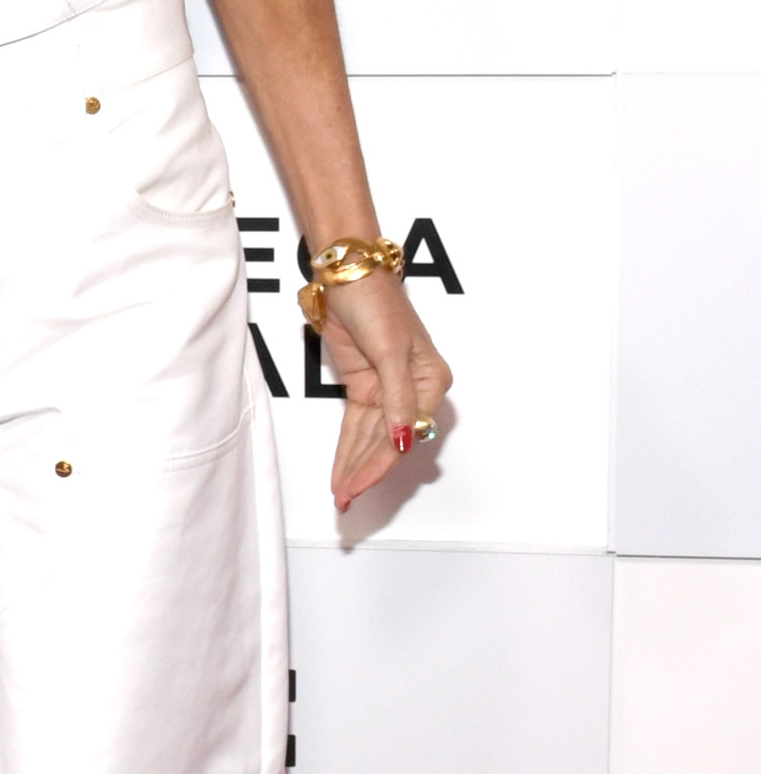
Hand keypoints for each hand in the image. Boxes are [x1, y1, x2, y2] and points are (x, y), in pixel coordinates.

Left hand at [316, 271, 452, 512]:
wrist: (347, 276)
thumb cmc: (376, 303)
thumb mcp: (390, 351)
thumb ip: (397, 399)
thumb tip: (404, 441)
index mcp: (431, 380)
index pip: (404, 432)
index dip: (380, 462)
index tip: (359, 484)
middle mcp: (413, 389)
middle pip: (387, 440)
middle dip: (364, 470)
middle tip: (345, 498)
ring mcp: (386, 388)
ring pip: (370, 438)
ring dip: (355, 465)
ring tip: (341, 494)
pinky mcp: (364, 385)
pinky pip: (357, 425)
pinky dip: (348, 447)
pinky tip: (342, 470)